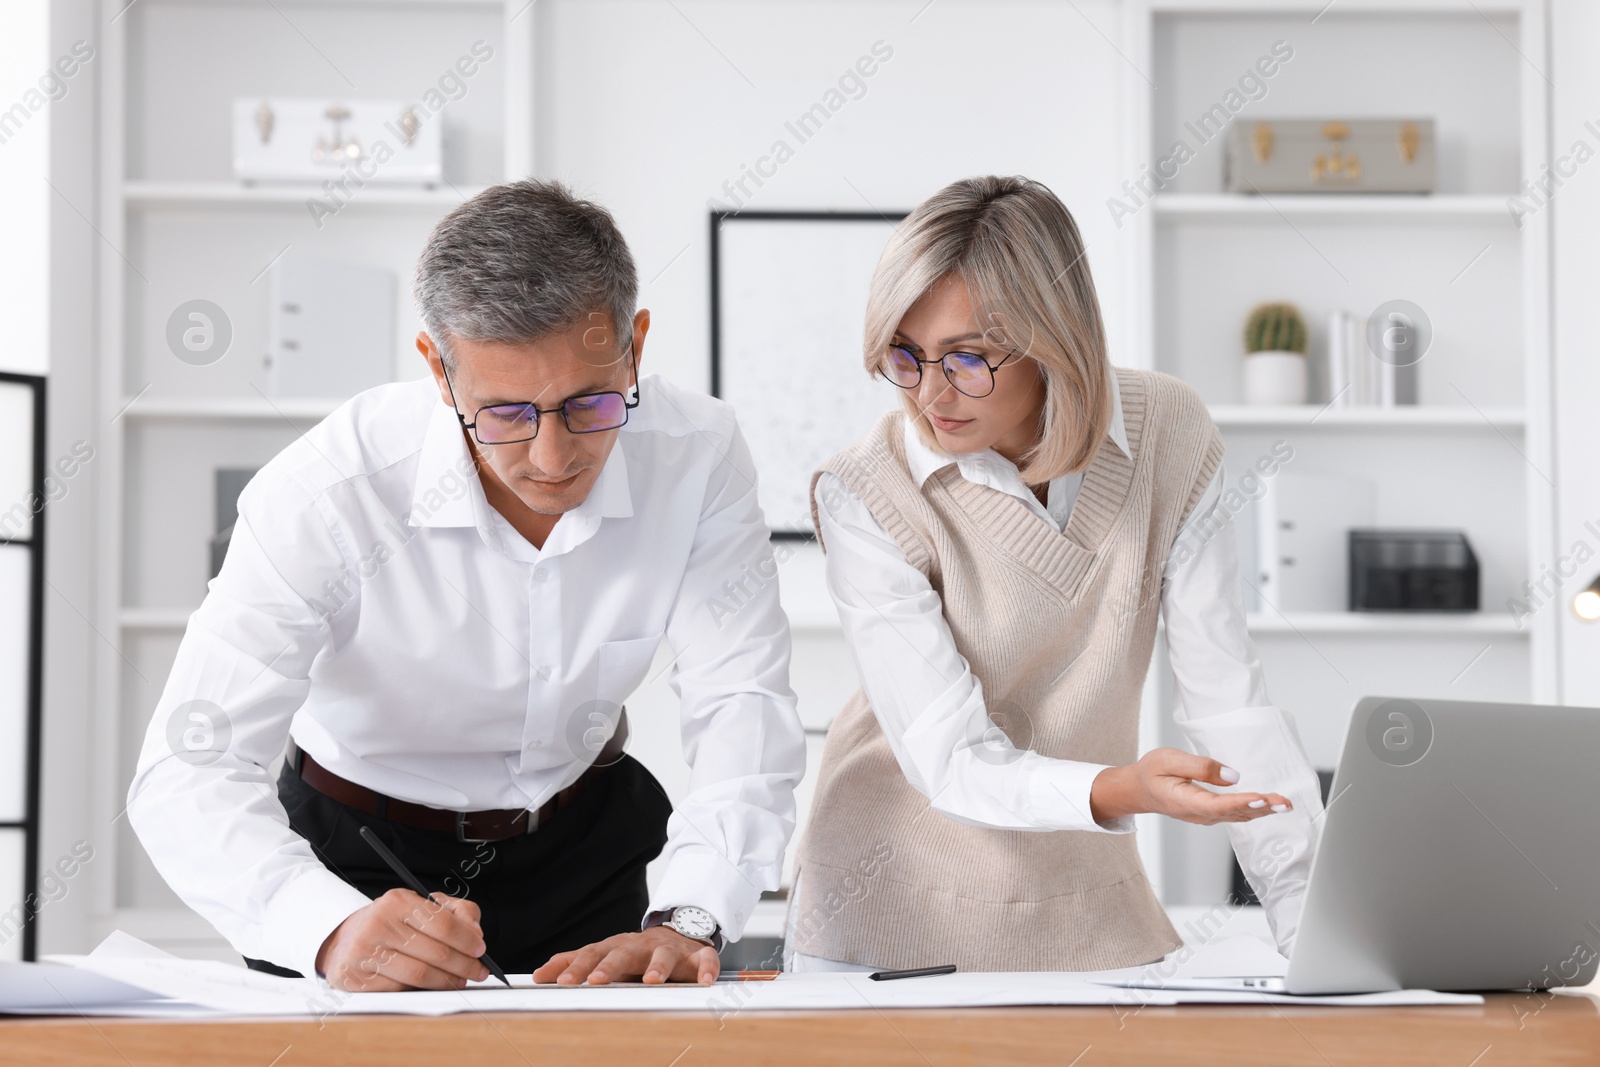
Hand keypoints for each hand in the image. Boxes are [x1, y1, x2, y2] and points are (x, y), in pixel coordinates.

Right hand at [315, 887, 490, 991]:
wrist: (345, 940)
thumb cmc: (392, 923)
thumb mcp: (421, 905)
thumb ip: (456, 912)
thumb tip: (476, 934)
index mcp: (397, 901)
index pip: (442, 923)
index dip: (467, 939)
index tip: (481, 950)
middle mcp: (378, 924)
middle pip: (435, 953)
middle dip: (464, 965)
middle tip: (478, 972)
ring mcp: (364, 953)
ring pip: (420, 975)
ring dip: (447, 982)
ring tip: (460, 981)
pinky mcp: (355, 979)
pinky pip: (400, 990)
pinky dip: (421, 991)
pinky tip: (431, 987)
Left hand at [533, 927, 720, 985]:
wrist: (677, 933)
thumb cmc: (635, 951)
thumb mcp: (603, 953)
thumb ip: (573, 963)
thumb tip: (537, 976)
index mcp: (616, 947)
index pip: (592, 955)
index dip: (578, 968)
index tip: (563, 982)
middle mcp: (640, 946)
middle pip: (623, 953)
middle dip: (610, 966)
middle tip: (597, 980)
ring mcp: (669, 949)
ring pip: (664, 955)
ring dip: (658, 967)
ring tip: (652, 980)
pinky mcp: (696, 955)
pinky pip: (704, 960)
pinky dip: (706, 969)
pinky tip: (706, 982)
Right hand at [1090, 748, 1291, 826]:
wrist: (1138, 789)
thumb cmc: (1151, 773)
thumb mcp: (1168, 760)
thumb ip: (1200, 767)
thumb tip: (1233, 776)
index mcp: (1186, 801)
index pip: (1218, 805)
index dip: (1241, 802)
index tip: (1261, 797)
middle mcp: (1198, 814)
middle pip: (1234, 813)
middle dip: (1262, 808)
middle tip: (1284, 803)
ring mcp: (1205, 816)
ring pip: (1238, 815)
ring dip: (1263, 810)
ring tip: (1283, 804)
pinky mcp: (1210, 813)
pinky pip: (1235, 813)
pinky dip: (1254, 810)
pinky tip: (1268, 805)